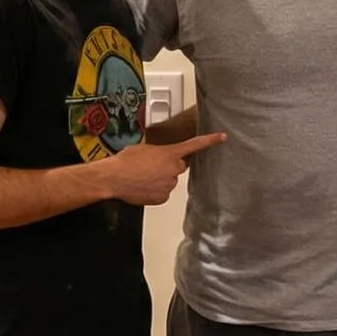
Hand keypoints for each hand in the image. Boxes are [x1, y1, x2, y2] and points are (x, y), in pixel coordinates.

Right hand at [95, 132, 226, 205]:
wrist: (114, 178)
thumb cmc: (125, 161)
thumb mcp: (144, 149)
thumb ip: (158, 152)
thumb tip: (158, 159)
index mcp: (170, 153)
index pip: (195, 145)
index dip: (210, 141)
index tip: (222, 137)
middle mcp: (173, 169)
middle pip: (178, 167)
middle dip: (168, 167)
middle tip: (150, 167)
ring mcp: (169, 185)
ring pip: (169, 181)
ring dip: (160, 179)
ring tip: (142, 177)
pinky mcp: (162, 198)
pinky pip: (162, 194)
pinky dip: (154, 191)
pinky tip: (142, 187)